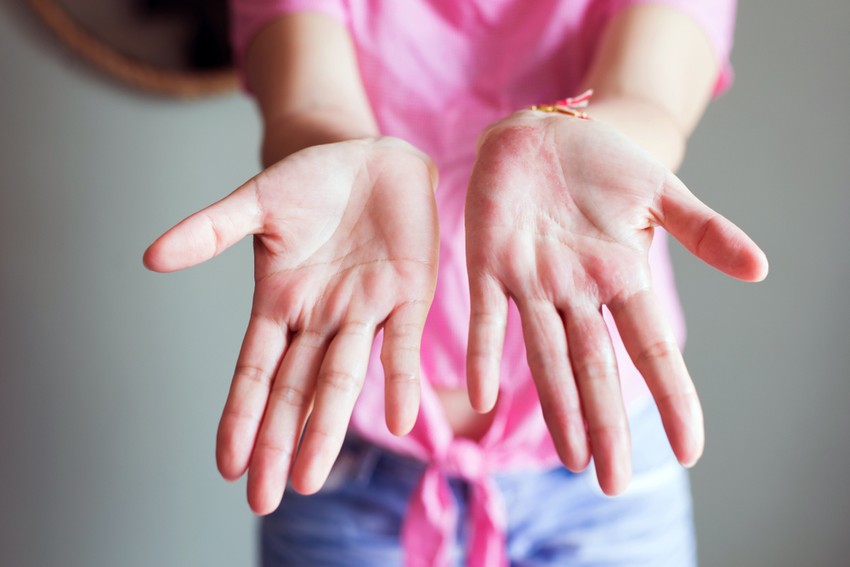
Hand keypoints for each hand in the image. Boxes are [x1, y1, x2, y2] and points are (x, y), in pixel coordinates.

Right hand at [144, 138, 438, 512]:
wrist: (370, 157)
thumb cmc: (311, 182)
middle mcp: (320, 319)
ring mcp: (365, 311)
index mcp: (280, 304)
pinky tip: (401, 420)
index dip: (241, 416)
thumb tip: (150, 259)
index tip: (227, 466)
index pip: (255, 372)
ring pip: (343, 380)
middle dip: (279, 442)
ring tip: (311, 477)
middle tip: (265, 498)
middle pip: (295, 391)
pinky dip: (402, 381)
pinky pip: (403, 345)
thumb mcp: (256, 202)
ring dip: (328, 427)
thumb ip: (209, 230)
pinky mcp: (409, 295)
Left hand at [464, 112, 767, 494]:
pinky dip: (483, 352)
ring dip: (556, 406)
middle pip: (594, 367)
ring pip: (544, 354)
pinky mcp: (486, 263)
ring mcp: (529, 281)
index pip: (649, 347)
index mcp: (618, 278)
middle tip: (612, 483)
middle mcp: (575, 292)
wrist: (542, 132)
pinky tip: (482, 394)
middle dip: (604, 424)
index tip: (689, 449)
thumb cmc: (601, 165)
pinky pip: (484, 315)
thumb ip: (704, 230)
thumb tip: (762, 270)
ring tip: (569, 458)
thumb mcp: (659, 192)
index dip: (670, 397)